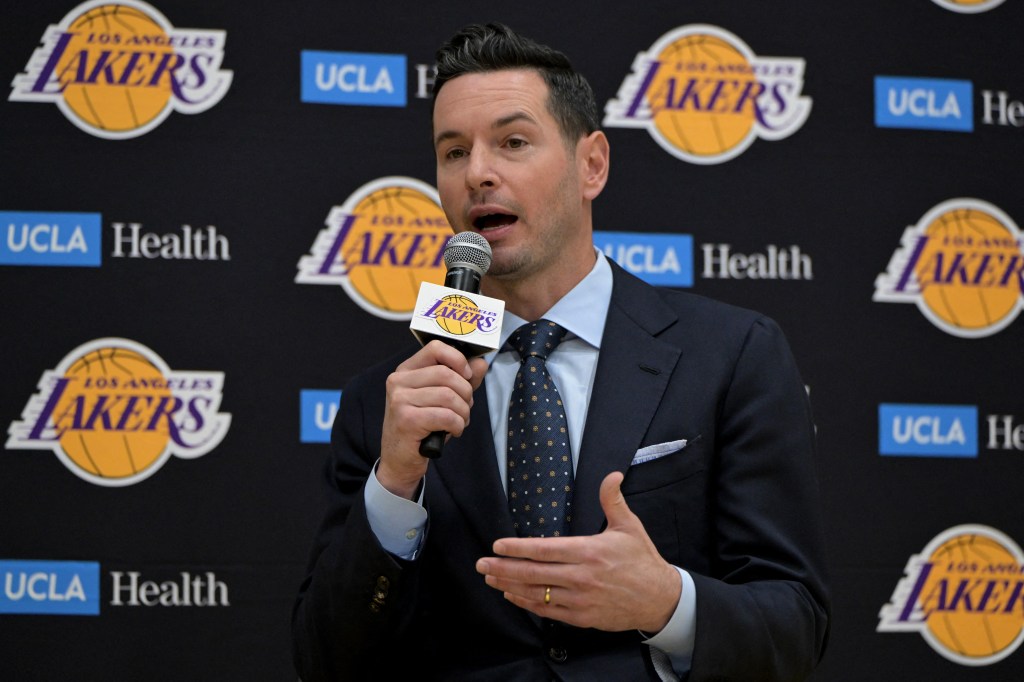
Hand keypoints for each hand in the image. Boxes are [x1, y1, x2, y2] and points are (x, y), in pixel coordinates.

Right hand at [378, 340, 486, 498]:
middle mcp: (399, 381)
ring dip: (463, 412)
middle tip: (465, 408)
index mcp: (406, 370)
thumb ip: (462, 379)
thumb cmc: (423, 426)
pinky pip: (446, 416)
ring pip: (448, 395)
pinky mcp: (406, 419)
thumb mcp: (442, 399)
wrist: (400, 460)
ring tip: (459, 421)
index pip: (435, 348)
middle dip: (465, 393)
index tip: (467, 376)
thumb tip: (481, 363)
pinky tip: (453, 431)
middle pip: (446, 374)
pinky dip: (457, 425)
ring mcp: (399, 400)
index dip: (458, 359)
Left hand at [475, 471, 680, 632]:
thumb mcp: (629, 526)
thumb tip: (612, 475)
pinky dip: (527, 603)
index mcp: (589, 551)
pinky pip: (547, 611)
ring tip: (490, 579)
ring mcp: (579, 599)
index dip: (517, 548)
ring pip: (536, 593)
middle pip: (533, 573)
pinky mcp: (581, 616)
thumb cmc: (642, 560)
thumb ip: (613, 500)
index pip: (544, 550)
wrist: (659, 599)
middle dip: (503, 568)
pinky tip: (513, 595)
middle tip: (481, 564)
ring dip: (509, 586)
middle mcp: (581, 577)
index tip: (497, 546)